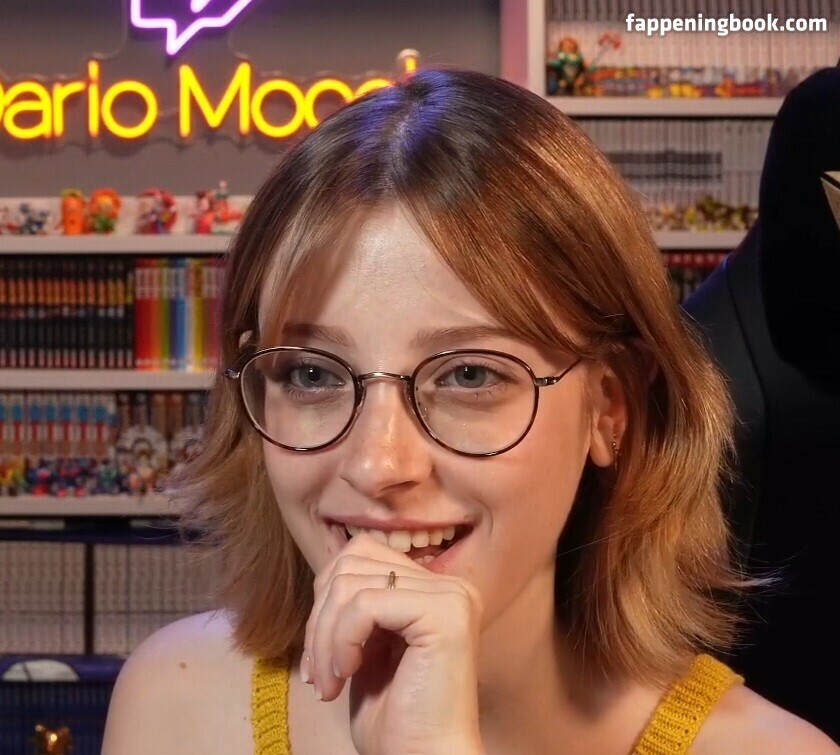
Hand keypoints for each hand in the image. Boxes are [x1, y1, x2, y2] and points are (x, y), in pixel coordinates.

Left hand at [302, 534, 484, 754]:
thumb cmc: (396, 719)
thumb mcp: (367, 647)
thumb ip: (356, 605)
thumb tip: (328, 575)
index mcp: (433, 589)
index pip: (360, 554)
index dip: (325, 600)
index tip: (317, 657)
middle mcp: (449, 585)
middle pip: (352, 561)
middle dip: (319, 618)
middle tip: (318, 673)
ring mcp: (450, 596)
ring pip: (351, 583)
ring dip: (324, 637)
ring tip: (329, 681)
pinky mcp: (444, 613)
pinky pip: (365, 605)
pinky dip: (341, 641)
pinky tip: (346, 675)